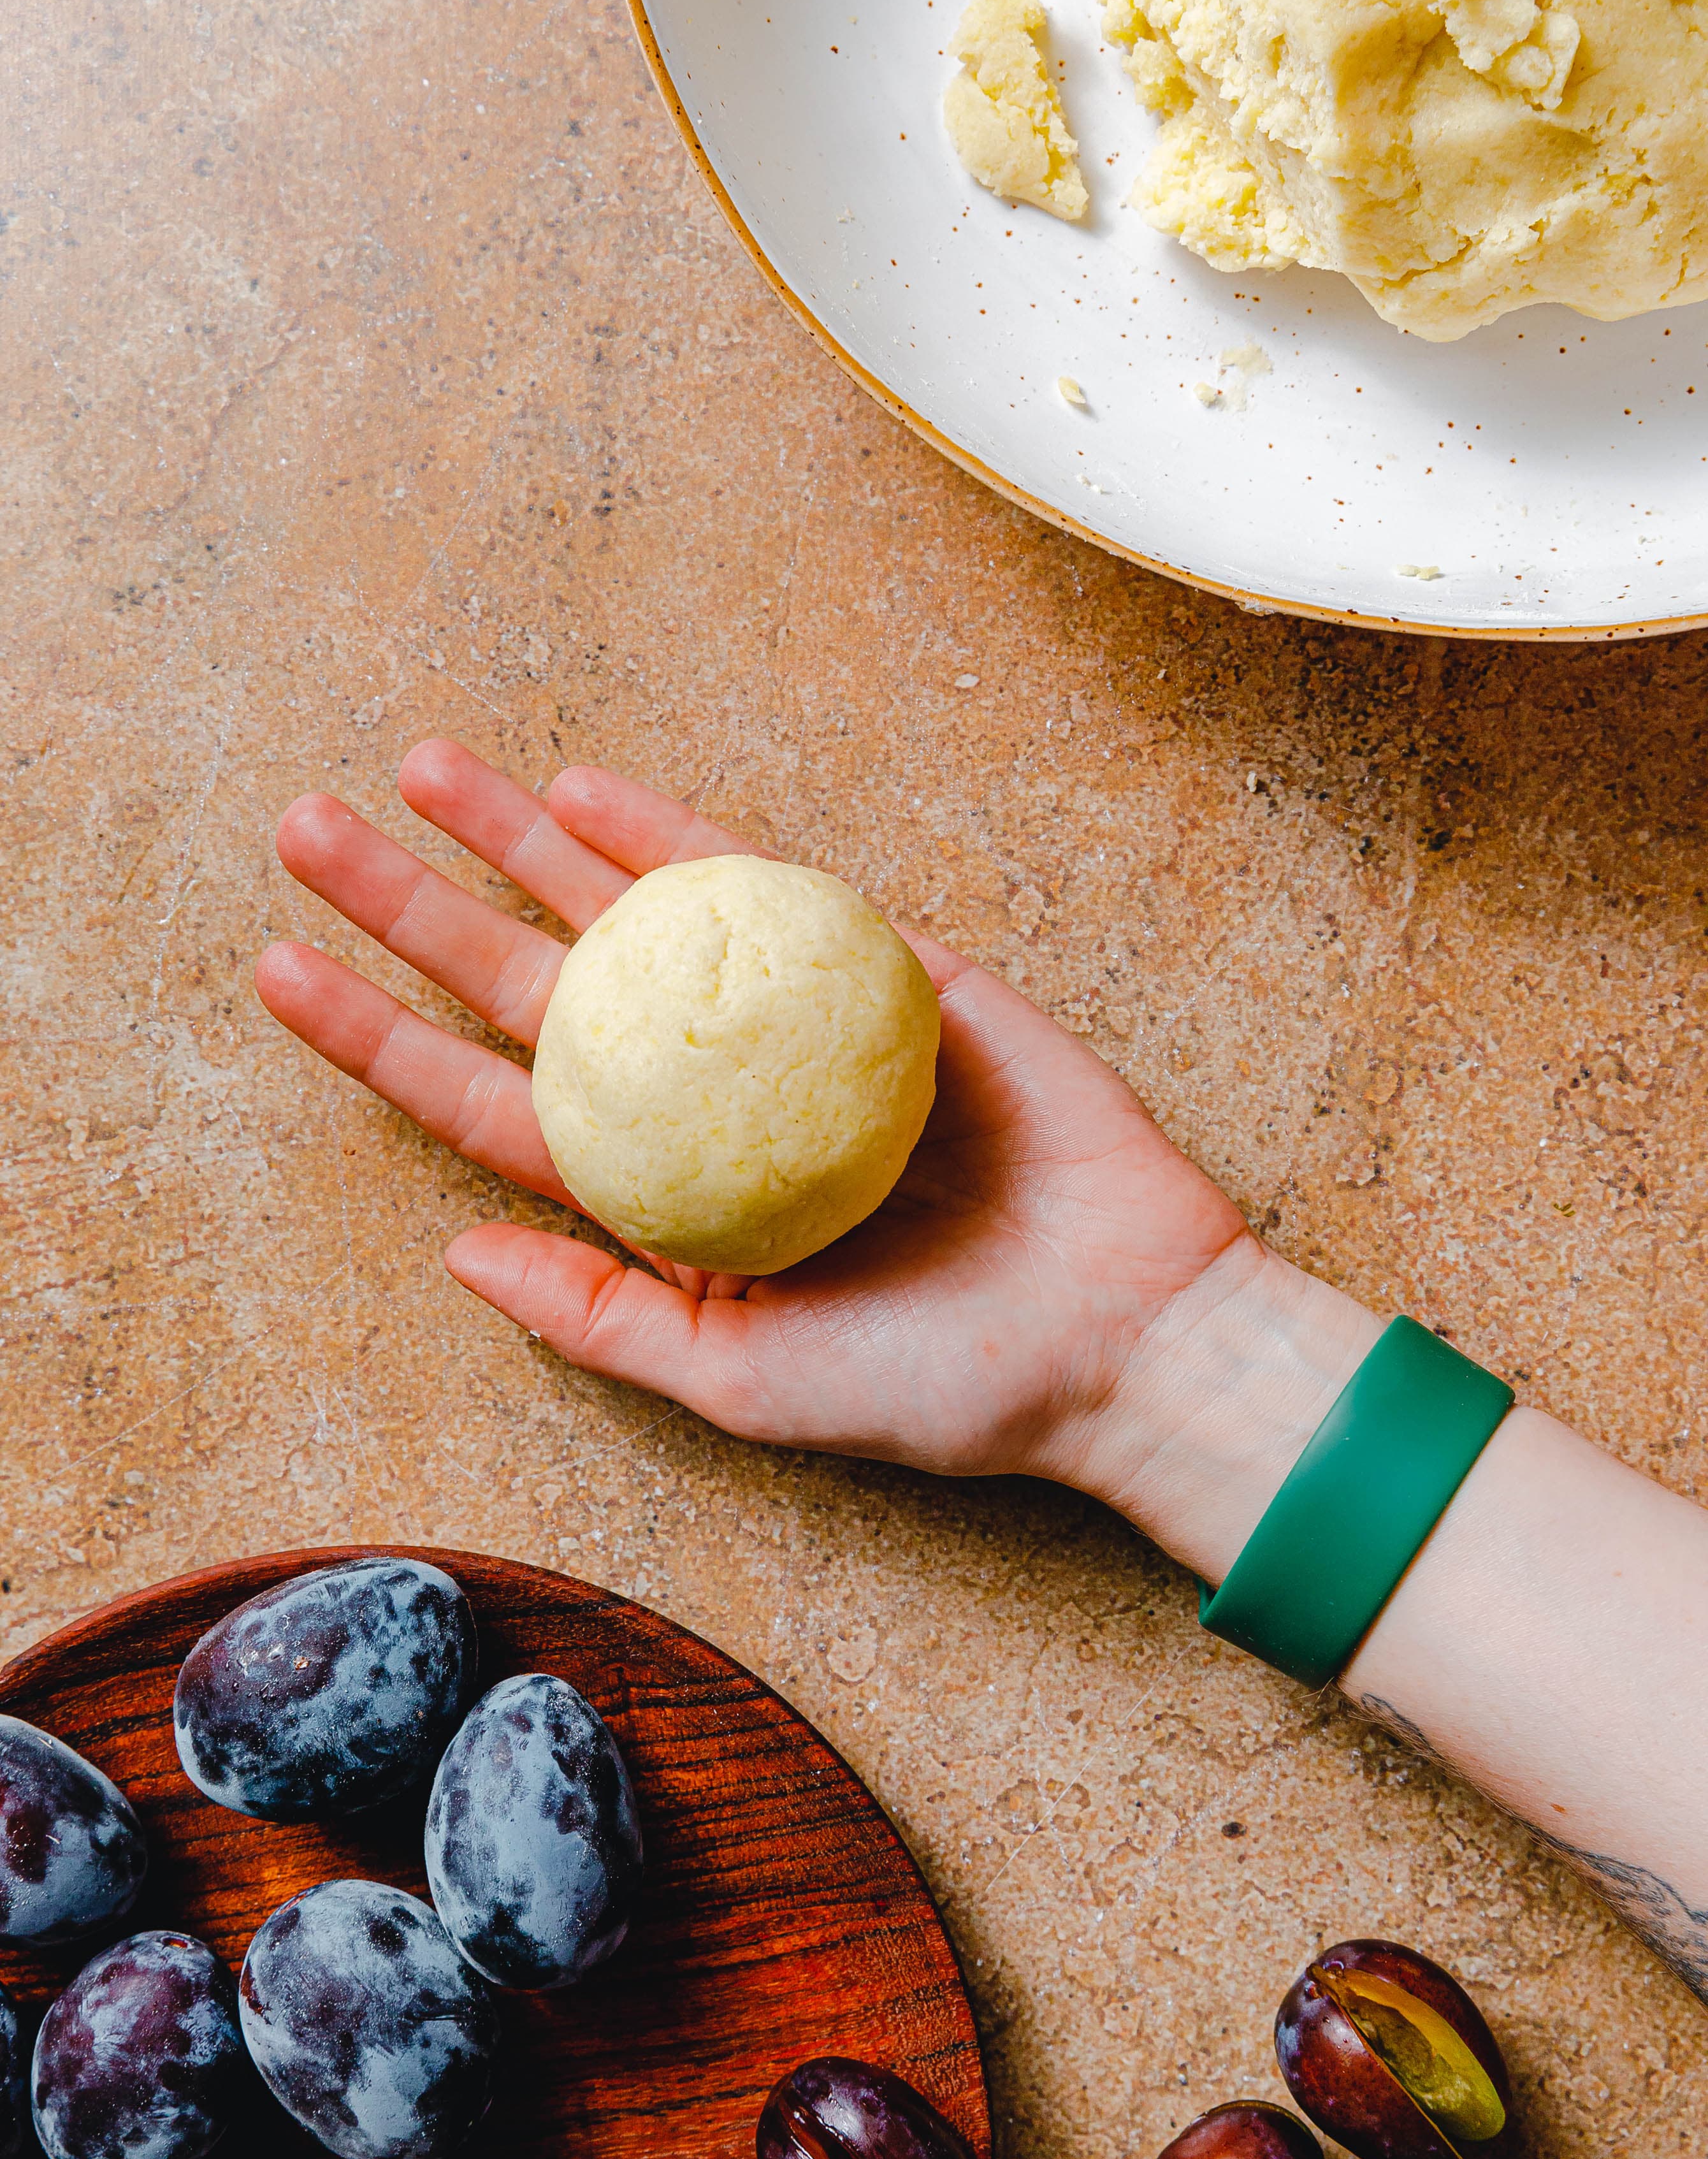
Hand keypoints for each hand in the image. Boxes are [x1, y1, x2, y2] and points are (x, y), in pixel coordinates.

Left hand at [254, 739, 1254, 1502]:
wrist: (1125, 1332)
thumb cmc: (942, 1386)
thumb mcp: (749, 1385)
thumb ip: (604, 1317)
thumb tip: (457, 1256)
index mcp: (664, 1203)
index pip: (491, 1105)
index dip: (380, 1038)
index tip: (279, 970)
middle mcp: (706, 1106)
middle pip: (534, 986)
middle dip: (415, 908)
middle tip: (305, 828)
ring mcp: (790, 1031)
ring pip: (632, 916)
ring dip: (521, 842)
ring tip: (420, 773)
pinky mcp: (884, 976)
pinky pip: (766, 889)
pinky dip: (677, 836)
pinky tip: (587, 792)